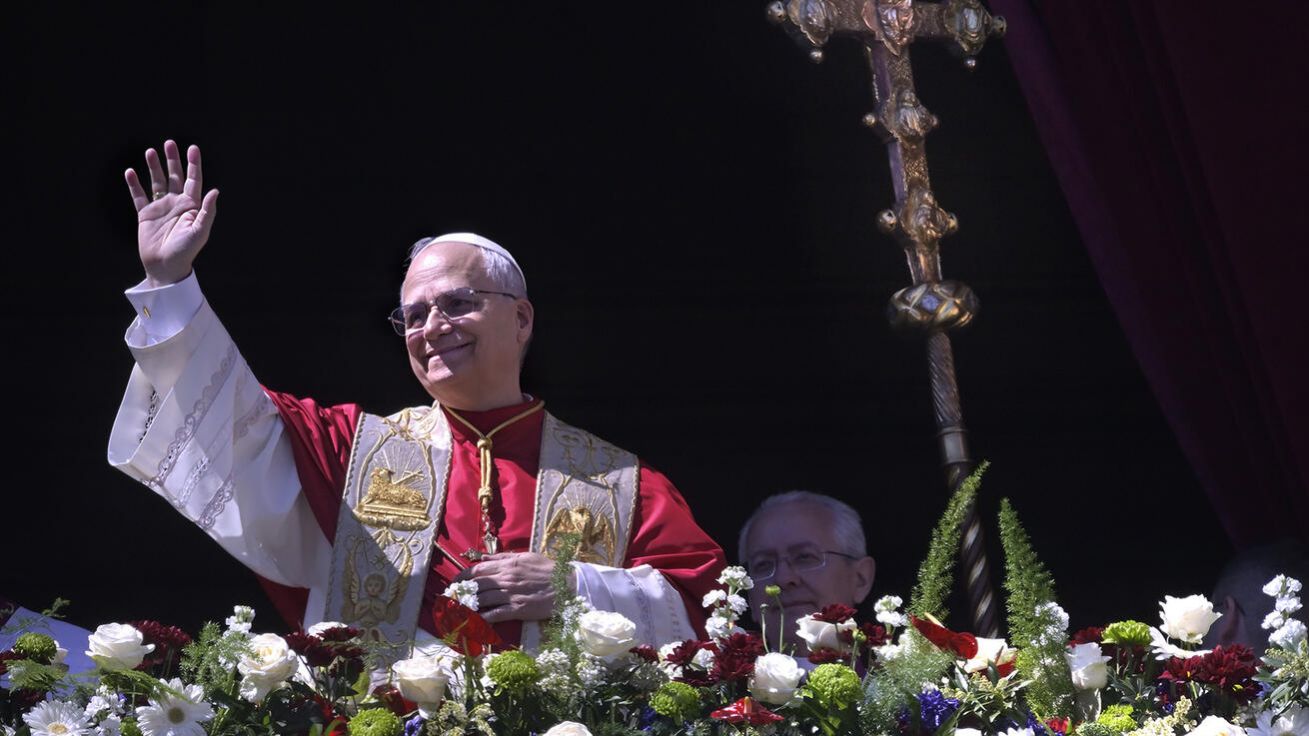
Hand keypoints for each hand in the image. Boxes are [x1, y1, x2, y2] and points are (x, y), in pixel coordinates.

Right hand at [124, 140, 219, 286]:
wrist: (166, 267)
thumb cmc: (186, 251)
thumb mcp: (200, 231)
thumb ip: (207, 211)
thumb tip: (215, 191)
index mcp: (191, 206)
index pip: (194, 180)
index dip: (193, 164)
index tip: (192, 148)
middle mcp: (176, 203)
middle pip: (175, 176)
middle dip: (172, 160)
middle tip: (169, 143)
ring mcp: (160, 208)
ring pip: (156, 182)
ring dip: (154, 167)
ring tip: (150, 151)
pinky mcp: (145, 215)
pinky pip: (139, 196)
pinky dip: (134, 184)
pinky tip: (130, 171)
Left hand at [457, 551, 575, 623]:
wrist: (567, 586)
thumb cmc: (548, 570)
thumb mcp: (526, 557)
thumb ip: (503, 557)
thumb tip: (483, 557)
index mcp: (508, 564)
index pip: (478, 569)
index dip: (463, 576)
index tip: (455, 582)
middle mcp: (506, 578)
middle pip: (476, 585)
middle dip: (460, 592)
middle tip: (451, 598)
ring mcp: (510, 594)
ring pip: (481, 600)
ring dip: (467, 606)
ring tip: (456, 611)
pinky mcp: (517, 610)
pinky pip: (493, 615)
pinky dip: (480, 619)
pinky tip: (472, 623)